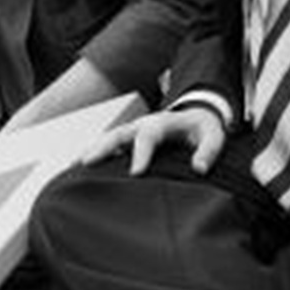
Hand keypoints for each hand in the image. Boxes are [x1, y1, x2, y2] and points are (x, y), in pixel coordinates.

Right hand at [81, 106, 225, 175]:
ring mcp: (134, 131)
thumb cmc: (204, 129)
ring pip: (110, 139)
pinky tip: (80, 170)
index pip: (149, 135)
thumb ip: (209, 151)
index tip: (135, 173)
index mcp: (164, 122)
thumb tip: (199, 168)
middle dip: (104, 146)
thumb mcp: (214, 136)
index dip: (141, 152)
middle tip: (87, 162)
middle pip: (120, 133)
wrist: (198, 117)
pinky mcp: (129, 141)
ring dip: (93, 150)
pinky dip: (95, 155)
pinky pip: (109, 146)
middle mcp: (144, 124)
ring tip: (74, 166)